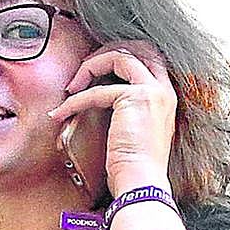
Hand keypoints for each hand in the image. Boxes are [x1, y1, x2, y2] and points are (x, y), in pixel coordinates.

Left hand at [47, 41, 176, 197]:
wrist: (142, 182)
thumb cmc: (134, 165)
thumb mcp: (135, 129)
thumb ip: (127, 109)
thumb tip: (100, 96)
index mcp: (165, 96)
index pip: (149, 58)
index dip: (122, 55)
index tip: (97, 70)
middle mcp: (164, 90)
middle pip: (138, 48)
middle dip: (108, 51)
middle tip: (84, 68)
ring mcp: (153, 91)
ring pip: (120, 56)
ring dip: (90, 66)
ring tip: (72, 86)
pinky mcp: (136, 98)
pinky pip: (98, 90)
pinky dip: (76, 100)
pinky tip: (63, 112)